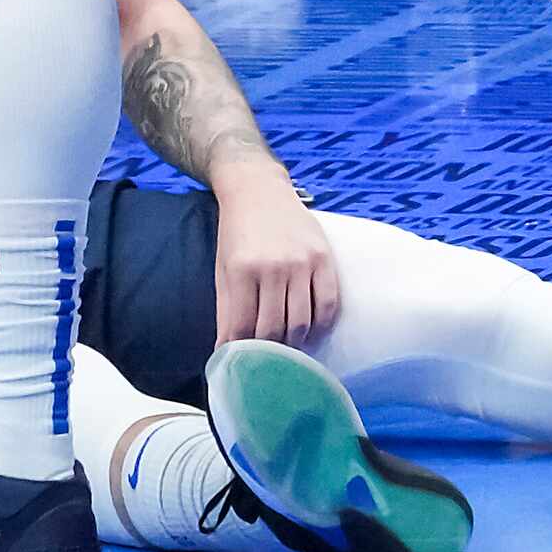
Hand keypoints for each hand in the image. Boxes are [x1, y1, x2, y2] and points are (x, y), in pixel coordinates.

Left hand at [212, 164, 339, 346]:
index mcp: (242, 271)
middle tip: (267, 360)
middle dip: (268, 352)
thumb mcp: (223, 269)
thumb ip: (226, 311)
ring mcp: (302, 262)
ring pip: (302, 322)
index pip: (243, 328)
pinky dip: (320, 324)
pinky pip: (328, 304)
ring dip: (294, 342)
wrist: (258, 189)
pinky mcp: (324, 257)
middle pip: (274, 329)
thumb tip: (225, 350)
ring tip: (287, 347)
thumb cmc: (236, 233)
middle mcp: (274, 267)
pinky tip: (311, 330)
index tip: (242, 363)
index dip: (242, 351)